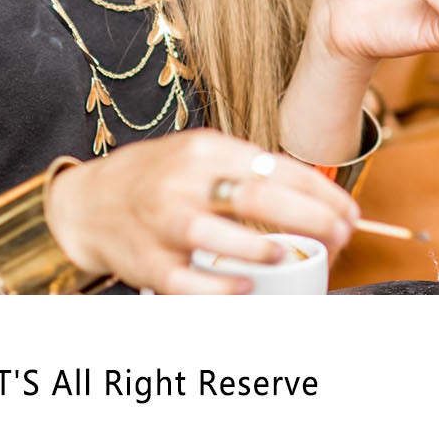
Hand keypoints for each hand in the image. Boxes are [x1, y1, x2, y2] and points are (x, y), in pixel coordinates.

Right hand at [43, 128, 357, 294]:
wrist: (88, 203)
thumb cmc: (156, 179)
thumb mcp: (197, 155)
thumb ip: (244, 168)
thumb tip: (313, 195)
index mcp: (203, 150)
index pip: (274, 167)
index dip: (321, 192)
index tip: (350, 212)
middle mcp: (183, 182)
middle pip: (258, 198)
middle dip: (312, 220)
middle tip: (341, 237)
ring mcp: (164, 224)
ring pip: (221, 238)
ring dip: (267, 252)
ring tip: (295, 256)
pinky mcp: (149, 264)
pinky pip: (192, 282)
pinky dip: (224, 287)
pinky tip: (248, 287)